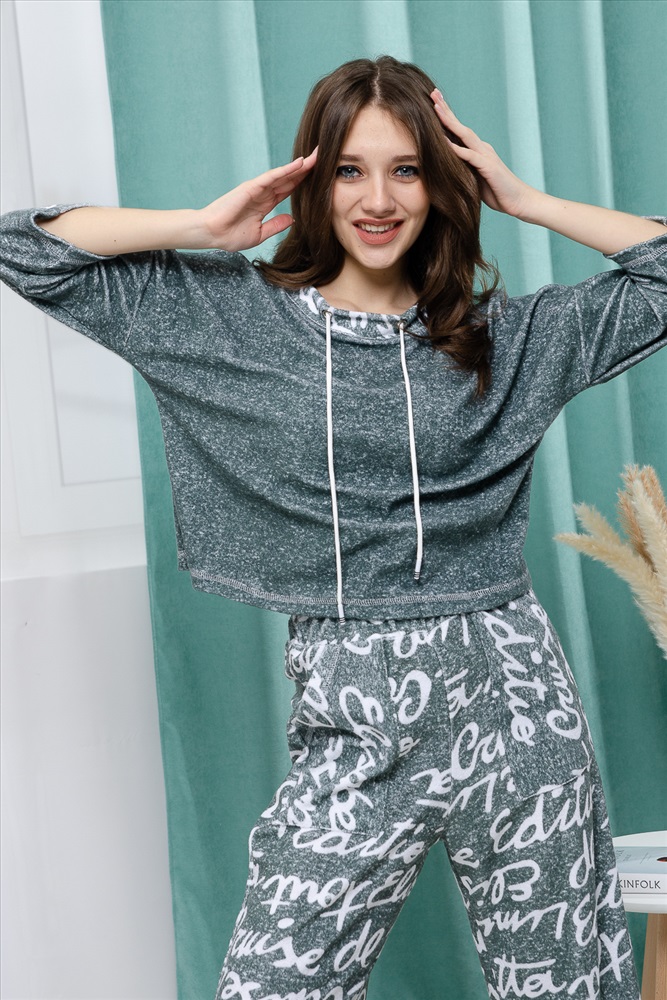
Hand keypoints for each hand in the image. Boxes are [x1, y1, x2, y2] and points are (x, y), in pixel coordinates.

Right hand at [200, 148, 317, 250]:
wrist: (212, 234)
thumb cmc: (230, 235)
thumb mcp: (260, 233)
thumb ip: (276, 225)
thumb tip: (292, 219)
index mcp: (266, 203)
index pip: (290, 189)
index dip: (304, 181)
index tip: (320, 175)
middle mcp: (263, 192)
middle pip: (290, 178)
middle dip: (307, 168)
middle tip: (325, 156)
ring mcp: (257, 188)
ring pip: (284, 174)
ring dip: (301, 165)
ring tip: (318, 155)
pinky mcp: (251, 187)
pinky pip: (272, 176)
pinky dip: (286, 170)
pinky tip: (300, 163)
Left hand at [430, 90, 535, 217]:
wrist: (518, 201)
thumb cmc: (497, 192)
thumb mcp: (474, 179)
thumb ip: (463, 170)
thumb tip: (446, 170)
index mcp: (477, 151)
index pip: (458, 131)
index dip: (446, 117)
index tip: (433, 102)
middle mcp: (481, 148)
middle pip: (460, 126)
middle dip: (446, 110)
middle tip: (433, 93)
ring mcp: (486, 156)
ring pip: (464, 135)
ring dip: (449, 121)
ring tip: (436, 108)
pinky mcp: (489, 167)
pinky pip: (470, 156)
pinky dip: (457, 149)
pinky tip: (445, 142)